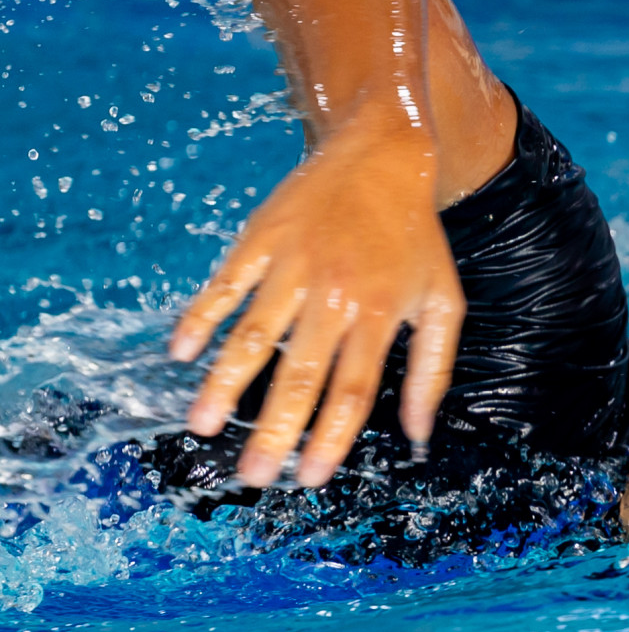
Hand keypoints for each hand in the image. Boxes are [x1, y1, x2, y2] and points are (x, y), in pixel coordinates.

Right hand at [170, 121, 464, 487]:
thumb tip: (420, 432)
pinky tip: (182, 353)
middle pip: (299, 376)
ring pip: (253, 336)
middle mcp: (335, 294)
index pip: (353, 391)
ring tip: (203, 425)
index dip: (330, 438)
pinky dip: (201, 318)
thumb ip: (432, 370)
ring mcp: (294, 264)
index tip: (309, 477)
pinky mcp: (261, 238)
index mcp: (382, 314)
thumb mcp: (443, 302)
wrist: (383, 153)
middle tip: (251, 476)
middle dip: (274, 432)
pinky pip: (224, 285)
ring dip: (224, 384)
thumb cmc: (416, 238)